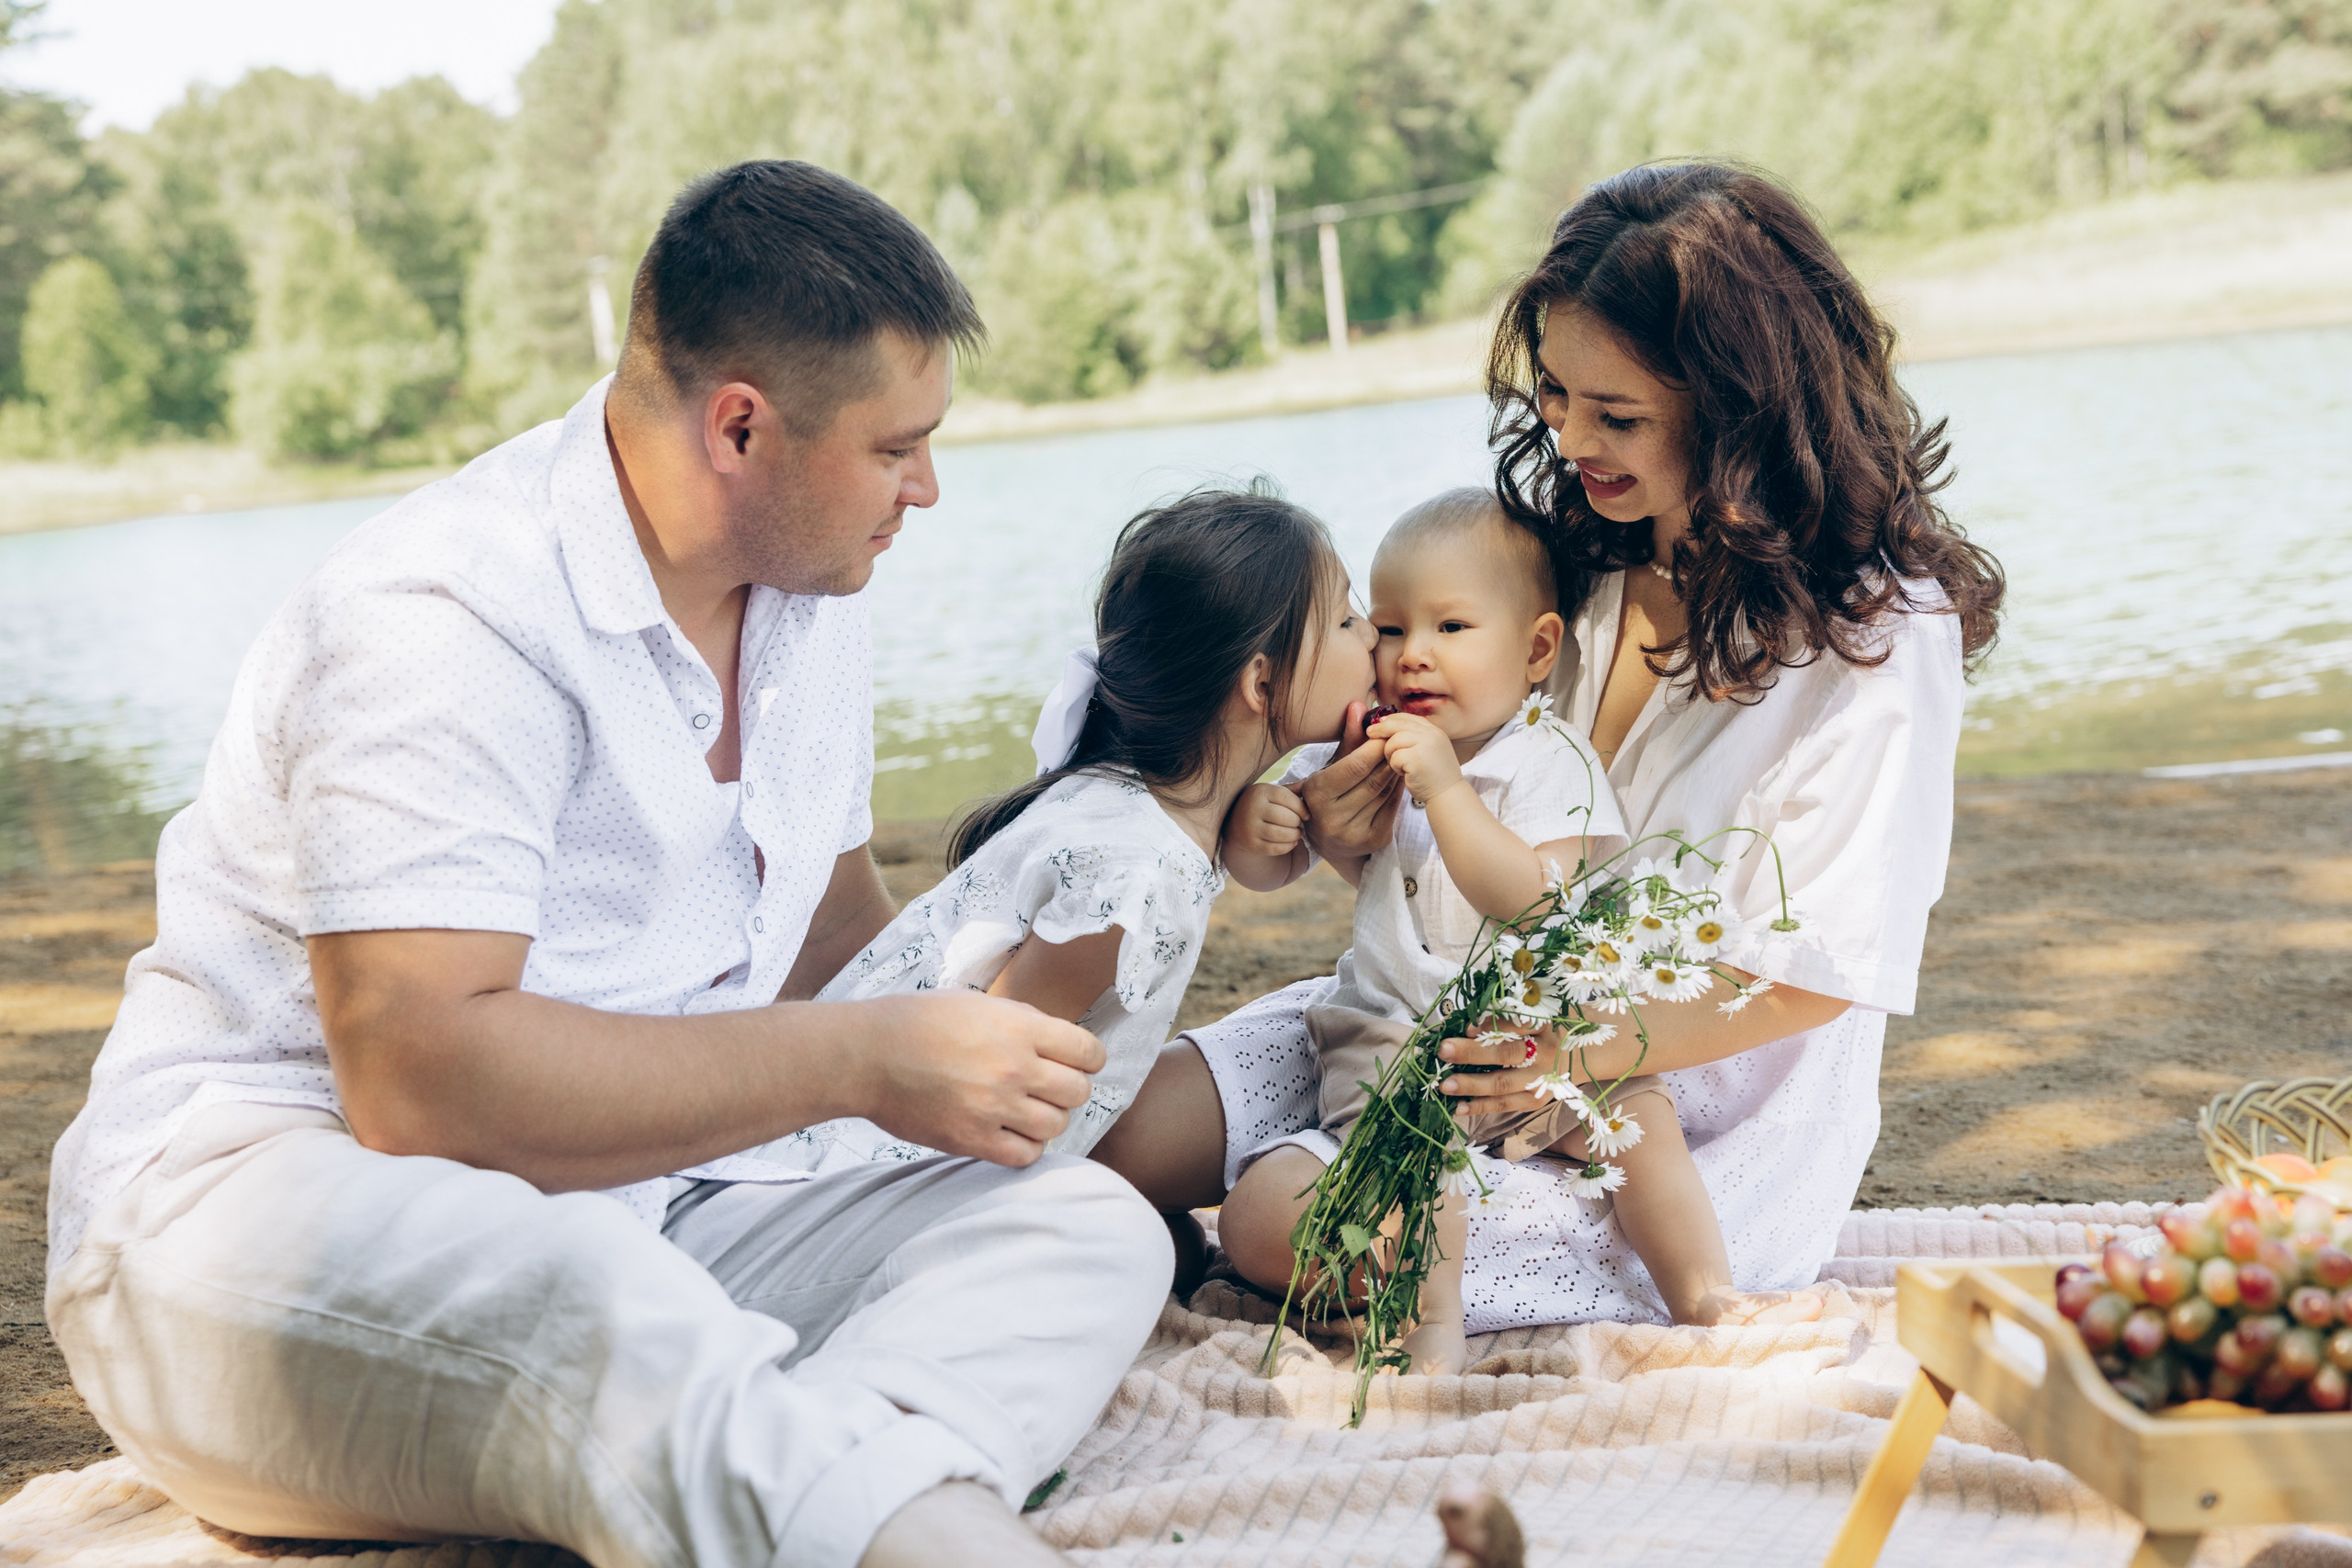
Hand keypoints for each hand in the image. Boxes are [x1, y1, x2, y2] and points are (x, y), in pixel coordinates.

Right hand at [849, 992, 1104, 1165]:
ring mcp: (994, 1106)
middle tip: (1046, 1087)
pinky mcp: (972, 1139)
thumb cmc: (918, 1022)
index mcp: (1019, 1027)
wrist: (867, 1055)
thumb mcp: (979, 1004)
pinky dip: (1025, 1147)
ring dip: (1046, 1119)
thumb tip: (1060, 1044)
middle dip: (1068, 1089)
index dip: (1088, 1059)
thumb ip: (1023, 1022)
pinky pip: (1025, 1155)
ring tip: (1024, 1110)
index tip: (1078, 1063)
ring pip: (1057, 1125)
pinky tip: (1010, 1133)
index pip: (1089, 1052)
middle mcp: (1013, 1067)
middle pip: (1078, 1092)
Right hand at [1227, 782, 1305, 858]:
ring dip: (1295, 835)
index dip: (1301, 808)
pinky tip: (1292, 842)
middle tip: (1299, 823)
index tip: (1306, 814)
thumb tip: (1308, 783)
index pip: (1287, 798)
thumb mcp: (1271, 793)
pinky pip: (1275, 848)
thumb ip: (1290, 790)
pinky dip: (1288, 846)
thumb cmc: (1261, 805)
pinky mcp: (1251, 844)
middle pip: (1285, 817)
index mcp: (1260, 792)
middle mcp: (1253, 808)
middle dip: (1297, 822)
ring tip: (1297, 833)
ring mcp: (1250, 827)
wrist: (1234, 822)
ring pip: (1281, 834)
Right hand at [1298, 702, 1401, 859]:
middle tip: (1401, 740)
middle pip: (1372, 781)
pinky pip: (1393, 806)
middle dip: (1389, 757)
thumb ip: (1348, 737)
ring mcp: (1354, 834)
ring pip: (1385, 792)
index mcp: (1316, 795)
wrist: (1329, 839)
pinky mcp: (1373, 840)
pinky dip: (1399, 787)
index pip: (1353, 768)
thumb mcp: (1332, 765)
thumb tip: (1359, 705)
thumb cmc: (1330, 793)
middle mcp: (1332, 818)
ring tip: (1403, 754)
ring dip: (1396, 770)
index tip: (1385, 734)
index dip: (1373, 749)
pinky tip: (1401, 774)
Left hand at [1368, 710, 1463, 807]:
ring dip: (1391, 755)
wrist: (1447, 795)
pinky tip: (1405, 774)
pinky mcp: (1417, 758)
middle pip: (1398, 724)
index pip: (1408, 717)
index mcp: (1435, 731)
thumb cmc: (1434, 777)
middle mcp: (1432, 734)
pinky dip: (1395, 767)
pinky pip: (1394, 757)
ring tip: (1400, 766)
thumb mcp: (1428, 751)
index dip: (1391, 719)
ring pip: (1393, 741)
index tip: (1379, 723)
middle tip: (1370, 733)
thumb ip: (1413, 738)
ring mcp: (1426, 745)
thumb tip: (1385, 724)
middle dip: (1381, 729)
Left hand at [1433, 1019, 1566, 1117]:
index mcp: (1545, 1025)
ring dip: (1472, 1085)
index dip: (1492, 1024)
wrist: (1580, 1055)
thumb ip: (1506, 1019)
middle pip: (1507, 1053)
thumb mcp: (1535, 1016)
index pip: (1518, 1023)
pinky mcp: (1537, 1100)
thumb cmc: (1546, 1030)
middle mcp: (1545, 1052)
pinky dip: (1481, 1107)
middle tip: (1444, 1051)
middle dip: (1473, 1053)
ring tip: (1445, 1085)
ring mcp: (1541, 1080)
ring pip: (1504, 1083)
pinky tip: (1459, 1108)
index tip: (1466, 1026)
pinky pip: (1506, 1105)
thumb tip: (1465, 1028)